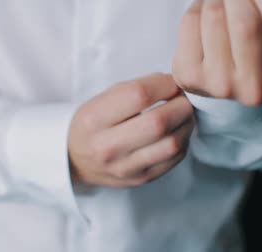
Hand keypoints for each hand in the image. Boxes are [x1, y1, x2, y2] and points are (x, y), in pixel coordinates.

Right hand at [68, 73, 193, 187]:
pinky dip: (183, 141)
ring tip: (184, 114)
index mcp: (94, 119)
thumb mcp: (101, 100)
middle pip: (158, 123)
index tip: (171, 82)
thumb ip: (135, 89)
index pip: (138, 95)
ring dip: (186, 124)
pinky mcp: (141, 178)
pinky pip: (174, 159)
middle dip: (181, 105)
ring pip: (172, 144)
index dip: (163, 84)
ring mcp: (125, 167)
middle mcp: (108, 147)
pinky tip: (177, 131)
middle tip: (183, 97)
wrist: (75, 160)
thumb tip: (173, 84)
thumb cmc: (93, 124)